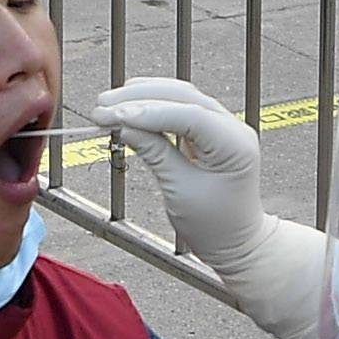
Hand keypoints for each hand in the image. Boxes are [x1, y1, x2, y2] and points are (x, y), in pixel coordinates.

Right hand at [91, 79, 335, 338]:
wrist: (237, 243)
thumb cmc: (214, 225)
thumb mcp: (180, 191)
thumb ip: (155, 154)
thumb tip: (124, 125)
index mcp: (234, 145)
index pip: (189, 115)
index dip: (148, 112)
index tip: (113, 115)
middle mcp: (232, 128)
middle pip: (183, 96)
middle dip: (140, 98)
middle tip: (101, 107)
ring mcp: (222, 126)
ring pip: (179, 96)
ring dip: (143, 96)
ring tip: (107, 104)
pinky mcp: (209, 130)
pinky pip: (179, 108)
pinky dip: (152, 106)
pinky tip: (127, 107)